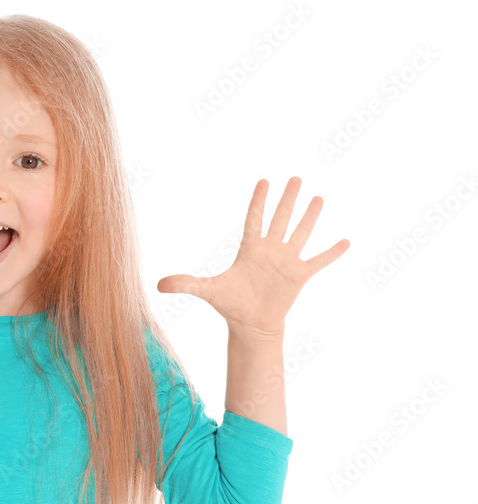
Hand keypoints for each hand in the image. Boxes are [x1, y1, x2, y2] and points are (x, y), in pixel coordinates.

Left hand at [157, 177, 349, 335]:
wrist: (251, 325)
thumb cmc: (230, 305)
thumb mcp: (208, 291)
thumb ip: (186, 284)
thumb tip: (158, 285)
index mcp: (249, 249)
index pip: (255, 218)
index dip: (259, 200)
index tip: (264, 181)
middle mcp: (270, 251)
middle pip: (281, 219)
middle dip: (288, 199)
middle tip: (295, 178)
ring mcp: (286, 261)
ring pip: (300, 233)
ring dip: (310, 217)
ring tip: (319, 198)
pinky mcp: (300, 276)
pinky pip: (318, 261)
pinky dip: (331, 253)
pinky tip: (345, 242)